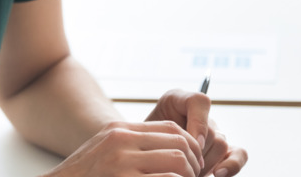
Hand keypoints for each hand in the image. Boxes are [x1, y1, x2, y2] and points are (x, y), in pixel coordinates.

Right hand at [47, 120, 203, 176]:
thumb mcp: (106, 152)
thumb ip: (132, 146)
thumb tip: (173, 152)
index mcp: (119, 131)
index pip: (170, 128)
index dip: (190, 145)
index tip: (193, 163)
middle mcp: (121, 142)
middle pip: (178, 143)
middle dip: (194, 163)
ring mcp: (122, 163)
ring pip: (178, 161)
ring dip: (189, 176)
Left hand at [147, 90, 247, 176]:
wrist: (144, 153)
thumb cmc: (141, 143)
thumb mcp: (144, 133)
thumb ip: (161, 132)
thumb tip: (188, 146)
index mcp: (178, 100)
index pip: (200, 102)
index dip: (199, 124)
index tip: (193, 145)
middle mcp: (198, 114)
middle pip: (211, 130)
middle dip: (198, 153)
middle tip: (181, 167)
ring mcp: (212, 131)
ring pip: (221, 144)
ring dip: (207, 163)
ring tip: (188, 173)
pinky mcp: (223, 150)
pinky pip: (239, 154)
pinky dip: (232, 166)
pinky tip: (218, 174)